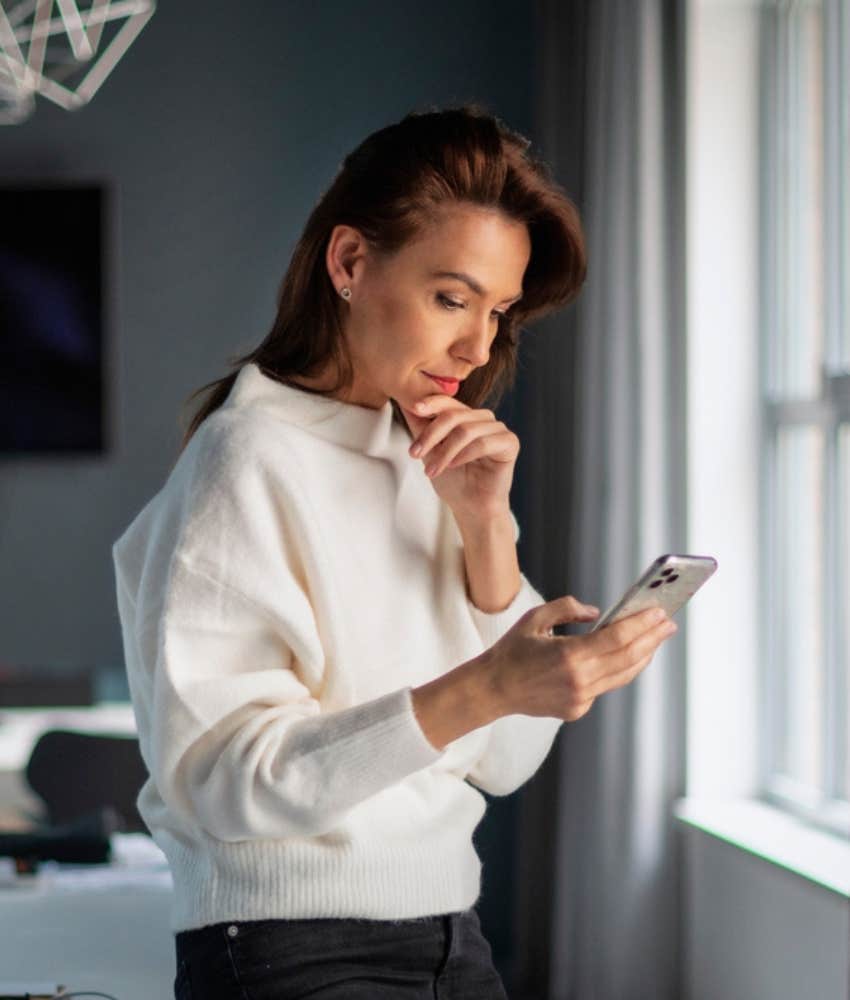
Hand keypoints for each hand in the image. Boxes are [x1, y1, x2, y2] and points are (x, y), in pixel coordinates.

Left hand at [399, 394, 519, 520]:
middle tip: (414, 453)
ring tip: (431, 471)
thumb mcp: (429, 450)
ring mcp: (498, 429)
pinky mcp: (510, 443)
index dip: (431, 403)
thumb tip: (403, 401)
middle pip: (454, 415)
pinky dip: (464, 455)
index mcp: (466, 416)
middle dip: (431, 435)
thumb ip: (420, 426)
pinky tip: (453, 466)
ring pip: (466, 431)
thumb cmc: (453, 480)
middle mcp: (483, 418)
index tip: (415, 409)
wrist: (470, 507)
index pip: (447, 401)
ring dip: (444, 452)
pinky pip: (483, 443)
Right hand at [476, 598, 677, 721]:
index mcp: (569, 656)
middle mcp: (579, 680)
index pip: (617, 638)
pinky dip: (619, 669)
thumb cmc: (512, 650)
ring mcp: (580, 699)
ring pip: (623, 675)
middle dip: (652, 639)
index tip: (660, 612)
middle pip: (628, 658)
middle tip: (668, 623)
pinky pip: (606, 686)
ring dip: (643, 656)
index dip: (642, 624)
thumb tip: (598, 613)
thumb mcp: (536, 618)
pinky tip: (628, 656)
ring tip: (656, 638)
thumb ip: (568, 609)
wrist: (493, 689)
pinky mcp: (578, 709)